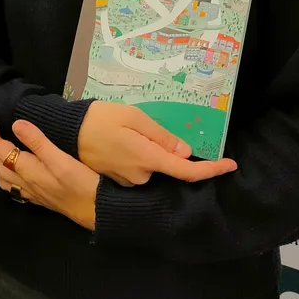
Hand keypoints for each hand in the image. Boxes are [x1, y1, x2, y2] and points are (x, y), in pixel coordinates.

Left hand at [0, 106, 98, 230]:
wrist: (98, 214)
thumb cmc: (83, 185)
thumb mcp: (62, 161)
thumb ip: (38, 143)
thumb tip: (16, 123)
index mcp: (27, 170)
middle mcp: (24, 183)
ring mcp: (30, 191)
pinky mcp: (39, 196)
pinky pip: (10, 182)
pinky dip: (1, 170)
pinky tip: (7, 168)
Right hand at [77, 101, 237, 186]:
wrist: (67, 131)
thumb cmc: (101, 119)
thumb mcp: (133, 117)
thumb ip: (161, 135)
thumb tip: (186, 152)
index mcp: (148, 159)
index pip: (186, 171)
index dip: (211, 170)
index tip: (231, 165)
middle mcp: (141, 176)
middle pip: (166, 165)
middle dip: (162, 147)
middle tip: (140, 125)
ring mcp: (128, 181)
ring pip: (151, 167)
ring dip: (147, 151)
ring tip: (124, 130)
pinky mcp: (118, 181)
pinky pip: (137, 169)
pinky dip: (135, 156)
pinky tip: (119, 141)